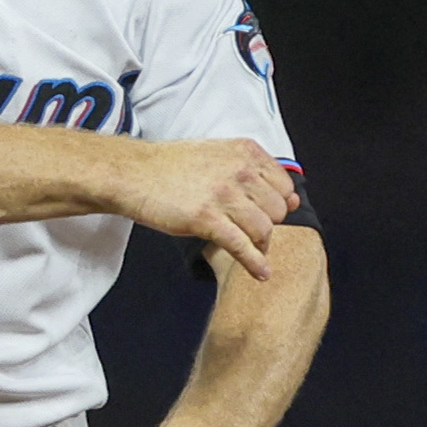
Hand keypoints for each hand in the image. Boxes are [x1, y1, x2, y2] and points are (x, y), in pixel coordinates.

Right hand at [116, 137, 293, 278]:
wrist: (133, 173)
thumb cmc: (171, 167)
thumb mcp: (219, 155)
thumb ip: (254, 172)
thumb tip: (293, 199)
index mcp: (246, 153)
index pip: (285, 186)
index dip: (277, 204)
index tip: (265, 214)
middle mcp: (239, 171)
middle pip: (277, 211)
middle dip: (268, 225)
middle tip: (250, 232)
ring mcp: (223, 196)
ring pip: (263, 230)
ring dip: (261, 245)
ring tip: (251, 250)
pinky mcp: (206, 219)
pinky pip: (241, 246)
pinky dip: (255, 263)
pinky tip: (261, 273)